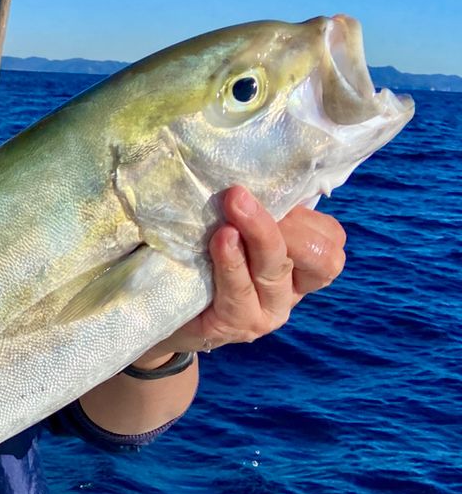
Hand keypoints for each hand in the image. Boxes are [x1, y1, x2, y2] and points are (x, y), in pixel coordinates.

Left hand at [143, 185, 345, 360]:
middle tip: (243, 196)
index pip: (330, 239)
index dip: (306, 214)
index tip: (271, 190)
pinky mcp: (238, 326)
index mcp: (301, 266)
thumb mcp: (234, 229)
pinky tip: (221, 239)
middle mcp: (291, 291)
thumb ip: (254, 210)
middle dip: (286, 222)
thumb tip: (256, 168)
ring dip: (257, 233)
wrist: (163, 309)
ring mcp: (268, 313)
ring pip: (276, 269)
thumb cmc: (201, 260)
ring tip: (232, 206)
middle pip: (318, 256)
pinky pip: (240, 292)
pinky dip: (232, 262)